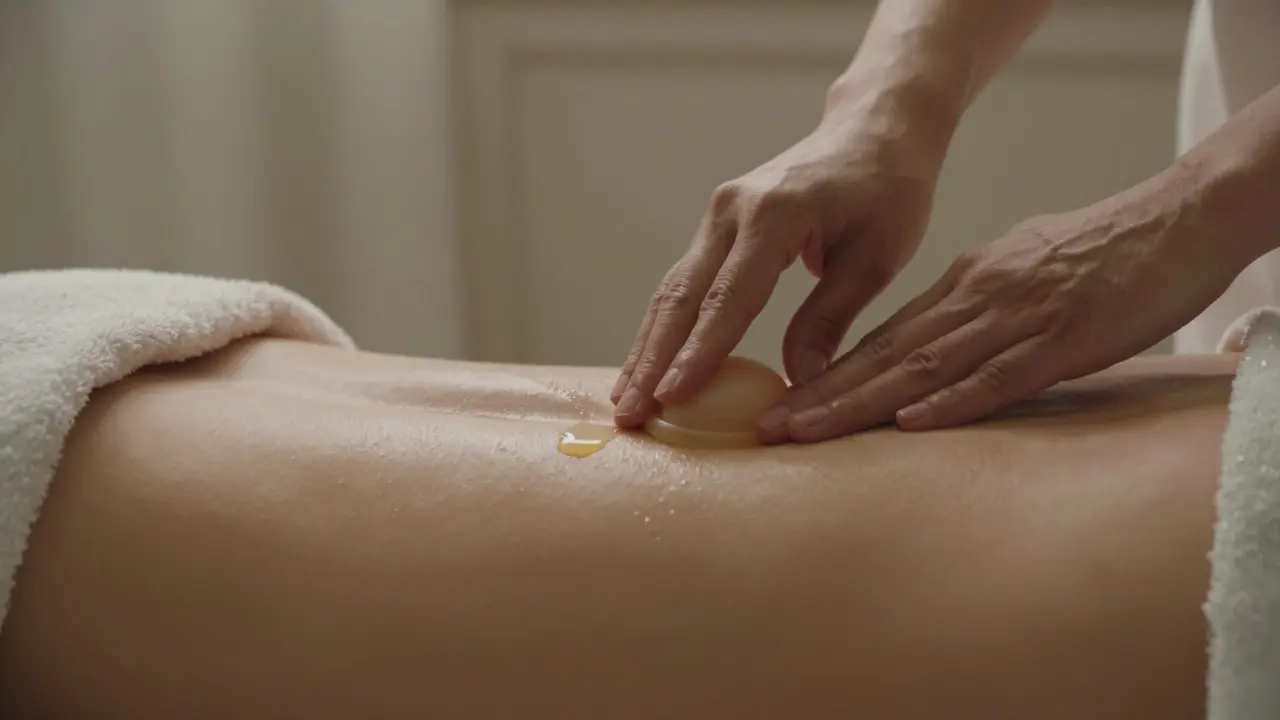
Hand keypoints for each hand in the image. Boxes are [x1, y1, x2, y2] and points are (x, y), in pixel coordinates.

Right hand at [611, 113, 941, 426]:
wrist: (875, 129)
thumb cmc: (888, 191)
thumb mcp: (876, 259)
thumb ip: (829, 319)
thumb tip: (798, 384)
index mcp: (775, 215)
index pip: (728, 298)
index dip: (698, 353)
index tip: (671, 397)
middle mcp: (732, 210)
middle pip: (682, 296)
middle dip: (653, 360)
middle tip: (630, 414)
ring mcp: (718, 214)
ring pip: (672, 291)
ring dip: (646, 347)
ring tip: (625, 401)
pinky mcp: (716, 224)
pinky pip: (683, 282)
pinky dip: (663, 326)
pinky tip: (646, 364)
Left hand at [758, 173, 1245, 442]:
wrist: (1175, 219)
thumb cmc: (1099, 253)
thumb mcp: (1018, 274)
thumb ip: (972, 312)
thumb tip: (930, 350)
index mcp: (964, 286)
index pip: (884, 340)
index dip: (829, 377)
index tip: (783, 407)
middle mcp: (976, 299)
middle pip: (886, 356)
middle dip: (823, 397)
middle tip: (769, 429)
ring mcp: (1017, 318)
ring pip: (925, 367)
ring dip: (861, 403)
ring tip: (807, 432)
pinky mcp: (1065, 338)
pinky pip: (1001, 375)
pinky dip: (954, 400)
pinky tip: (911, 421)